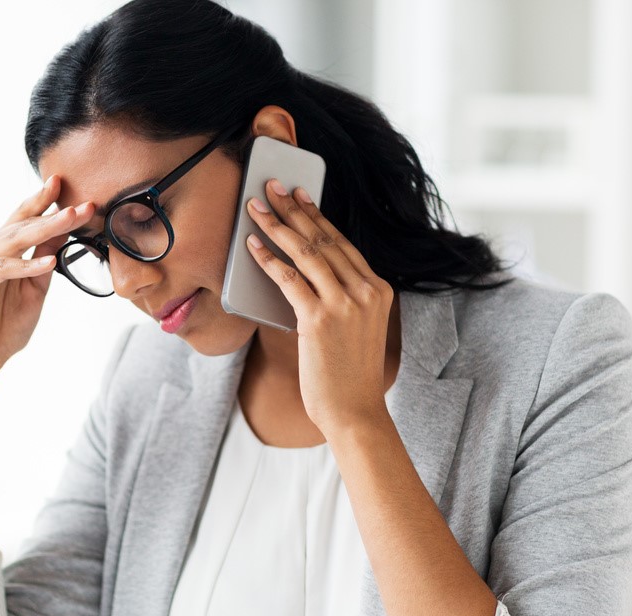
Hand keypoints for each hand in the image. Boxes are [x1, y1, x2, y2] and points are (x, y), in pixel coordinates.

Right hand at [0, 175, 94, 386]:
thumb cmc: (4, 326)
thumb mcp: (36, 288)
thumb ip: (46, 258)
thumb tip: (65, 229)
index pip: (22, 218)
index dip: (42, 200)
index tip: (63, 182)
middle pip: (21, 226)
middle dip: (54, 214)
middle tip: (83, 204)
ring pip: (10, 242)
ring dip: (42, 230)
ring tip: (70, 220)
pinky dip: (23, 265)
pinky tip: (46, 262)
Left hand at [244, 178, 394, 435]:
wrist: (355, 413)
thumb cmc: (350, 377)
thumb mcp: (357, 330)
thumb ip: (343, 300)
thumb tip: (305, 273)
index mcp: (379, 290)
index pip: (343, 244)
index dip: (317, 216)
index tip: (300, 195)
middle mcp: (366, 291)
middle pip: (324, 240)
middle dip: (294, 209)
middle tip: (272, 187)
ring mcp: (345, 304)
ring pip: (306, 252)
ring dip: (276, 225)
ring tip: (255, 208)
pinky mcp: (319, 320)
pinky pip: (289, 279)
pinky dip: (268, 259)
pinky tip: (252, 246)